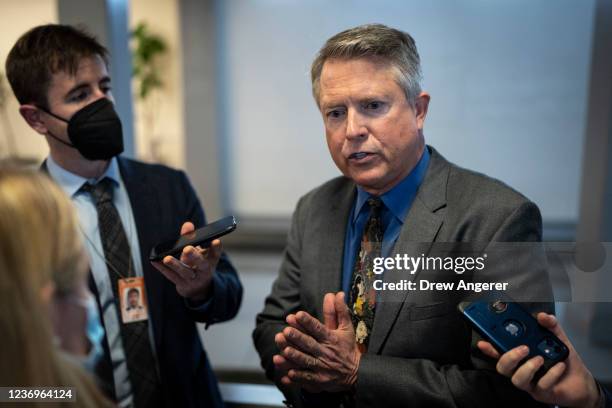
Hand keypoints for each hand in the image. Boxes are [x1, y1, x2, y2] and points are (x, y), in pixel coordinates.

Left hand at [151, 221, 220, 302]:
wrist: (198, 287)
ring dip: (175, 265)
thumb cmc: (198, 264)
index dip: (216, 247)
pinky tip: (155, 261)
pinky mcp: (182, 285)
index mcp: (211, 261)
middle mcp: (204, 271)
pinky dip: (162, 269)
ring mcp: (194, 280)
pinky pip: (171, 276)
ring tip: (167, 258)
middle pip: (201, 264)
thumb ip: (193, 237)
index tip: (216, 241)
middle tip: (187, 249)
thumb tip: (187, 225)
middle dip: (194, 256)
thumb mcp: (199, 251)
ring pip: (184, 272)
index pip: (216, 253)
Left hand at [272, 292, 360, 392]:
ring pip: (306, 361)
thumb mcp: (347, 328)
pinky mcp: (320, 380)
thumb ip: (340, 311)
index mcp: (331, 339)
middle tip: (286, 330)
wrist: (357, 373)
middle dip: (298, 337)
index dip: (308, 322)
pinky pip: (307, 379)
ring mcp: (323, 367)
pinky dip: (298, 377)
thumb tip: (338, 293)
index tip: (297, 314)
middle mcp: (326, 352)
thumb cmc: (348, 347)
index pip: (318, 328)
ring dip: (295, 356)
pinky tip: (287, 374)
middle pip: (310, 344)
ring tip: (284, 350)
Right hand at [477, 312, 600, 407]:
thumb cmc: (564, 361)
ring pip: (517, 379)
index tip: (484, 342)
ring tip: (540, 358)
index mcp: (520, 356)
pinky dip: (551, 374)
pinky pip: (541, 385)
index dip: (489, 348)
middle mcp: (521, 369)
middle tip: (523, 348)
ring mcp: (530, 383)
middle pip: (502, 367)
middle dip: (509, 357)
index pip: (499, 352)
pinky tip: (559, 366)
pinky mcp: (542, 393)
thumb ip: (550, 325)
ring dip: (528, 367)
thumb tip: (542, 316)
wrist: (582, 382)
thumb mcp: (557, 339)